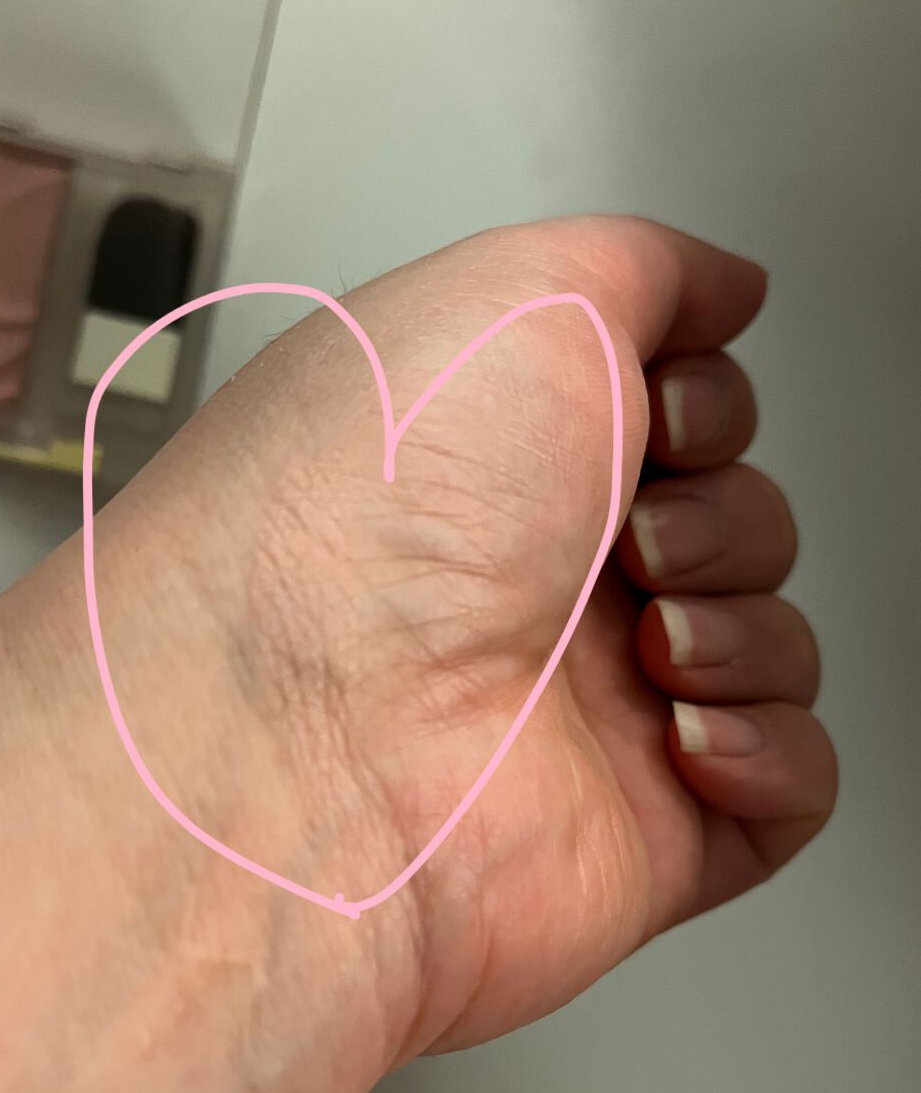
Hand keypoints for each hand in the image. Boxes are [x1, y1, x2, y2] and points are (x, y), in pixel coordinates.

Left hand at [96, 215, 836, 1058]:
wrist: (312, 735)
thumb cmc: (357, 520)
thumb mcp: (510, 296)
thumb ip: (640, 264)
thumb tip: (718, 284)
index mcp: (491, 459)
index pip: (673, 415)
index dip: (702, 400)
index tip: (654, 409)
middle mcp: (526, 581)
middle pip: (730, 521)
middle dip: (719, 511)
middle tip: (630, 535)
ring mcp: (580, 711)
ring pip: (767, 643)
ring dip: (743, 624)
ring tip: (646, 639)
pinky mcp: (631, 829)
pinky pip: (780, 785)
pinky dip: (769, 752)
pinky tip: (682, 731)